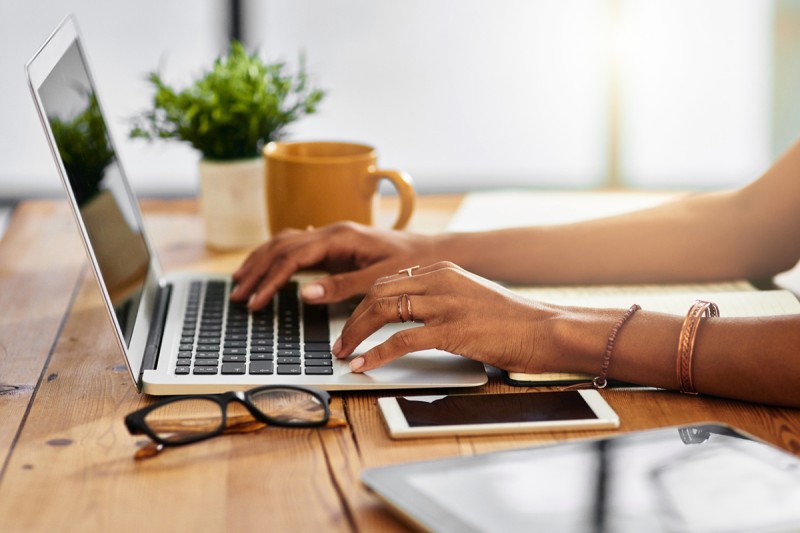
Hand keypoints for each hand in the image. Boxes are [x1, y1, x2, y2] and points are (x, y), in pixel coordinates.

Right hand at [230, 222, 438, 309]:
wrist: (432, 251)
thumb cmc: (411, 263)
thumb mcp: (379, 279)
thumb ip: (341, 286)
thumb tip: (304, 293)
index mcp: (340, 237)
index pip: (292, 257)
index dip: (270, 280)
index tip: (255, 302)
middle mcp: (332, 231)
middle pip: (280, 246)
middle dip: (256, 271)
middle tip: (237, 295)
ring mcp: (332, 236)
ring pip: (284, 242)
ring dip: (260, 261)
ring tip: (241, 282)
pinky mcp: (335, 244)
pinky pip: (297, 246)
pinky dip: (276, 256)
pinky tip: (266, 264)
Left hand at [333, 261, 562, 372]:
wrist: (544, 329)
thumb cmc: (511, 320)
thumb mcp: (470, 296)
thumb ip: (440, 298)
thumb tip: (408, 316)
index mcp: (442, 270)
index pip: (388, 281)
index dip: (362, 303)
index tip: (350, 321)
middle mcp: (440, 280)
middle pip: (378, 293)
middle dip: (352, 318)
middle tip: (340, 341)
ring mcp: (445, 303)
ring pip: (383, 311)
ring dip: (356, 334)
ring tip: (344, 353)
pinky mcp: (452, 329)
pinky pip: (401, 340)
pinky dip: (376, 353)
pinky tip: (365, 364)